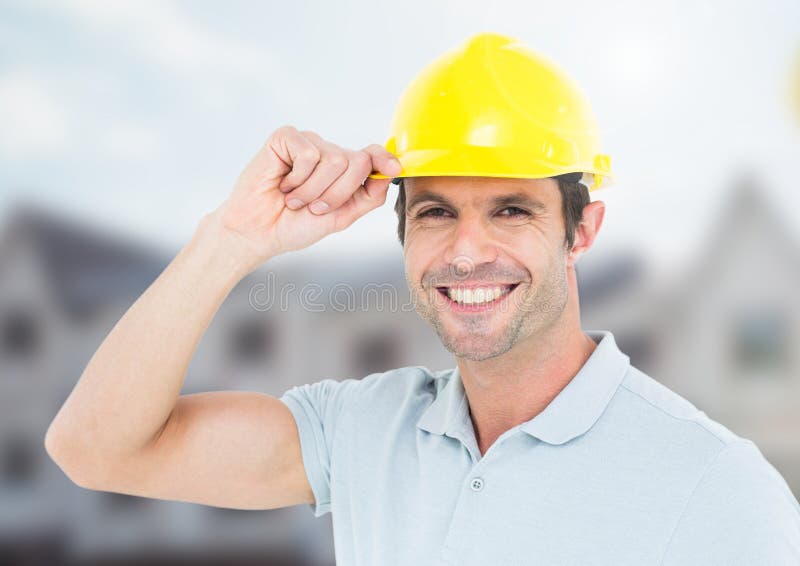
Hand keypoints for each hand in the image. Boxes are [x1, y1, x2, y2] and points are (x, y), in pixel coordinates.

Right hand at [208, 125, 400, 267]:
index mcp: (343, 171)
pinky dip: (297, 178)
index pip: (371, 155)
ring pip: (334, 160)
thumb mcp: (341, 216)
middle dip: (338, 193)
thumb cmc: (295, 225)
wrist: (259, 232)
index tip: (395, 168)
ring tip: (295, 199)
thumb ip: (367, 197)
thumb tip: (389, 174)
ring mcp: (308, 143)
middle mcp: (328, 152)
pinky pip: (308, 154)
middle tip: (314, 208)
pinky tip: (283, 184)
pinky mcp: (286, 138)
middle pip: (357, 162)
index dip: (385, 159)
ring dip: (314, 190)